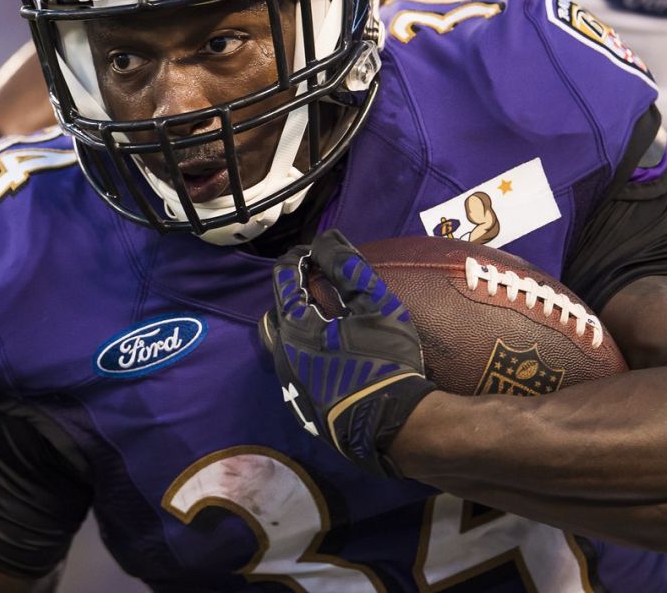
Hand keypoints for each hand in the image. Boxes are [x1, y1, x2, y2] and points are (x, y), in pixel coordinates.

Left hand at [259, 229, 433, 476]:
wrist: (392, 428)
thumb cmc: (386, 363)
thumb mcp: (376, 308)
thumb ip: (348, 268)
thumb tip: (327, 238)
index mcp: (295, 329)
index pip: (284, 281)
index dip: (297, 260)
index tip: (312, 250)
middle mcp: (282, 356)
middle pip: (274, 314)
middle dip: (289, 294)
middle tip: (315, 285)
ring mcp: (290, 385)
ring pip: (280, 345)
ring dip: (295, 326)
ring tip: (323, 319)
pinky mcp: (302, 407)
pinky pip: (294, 369)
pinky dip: (305, 353)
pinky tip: (329, 354)